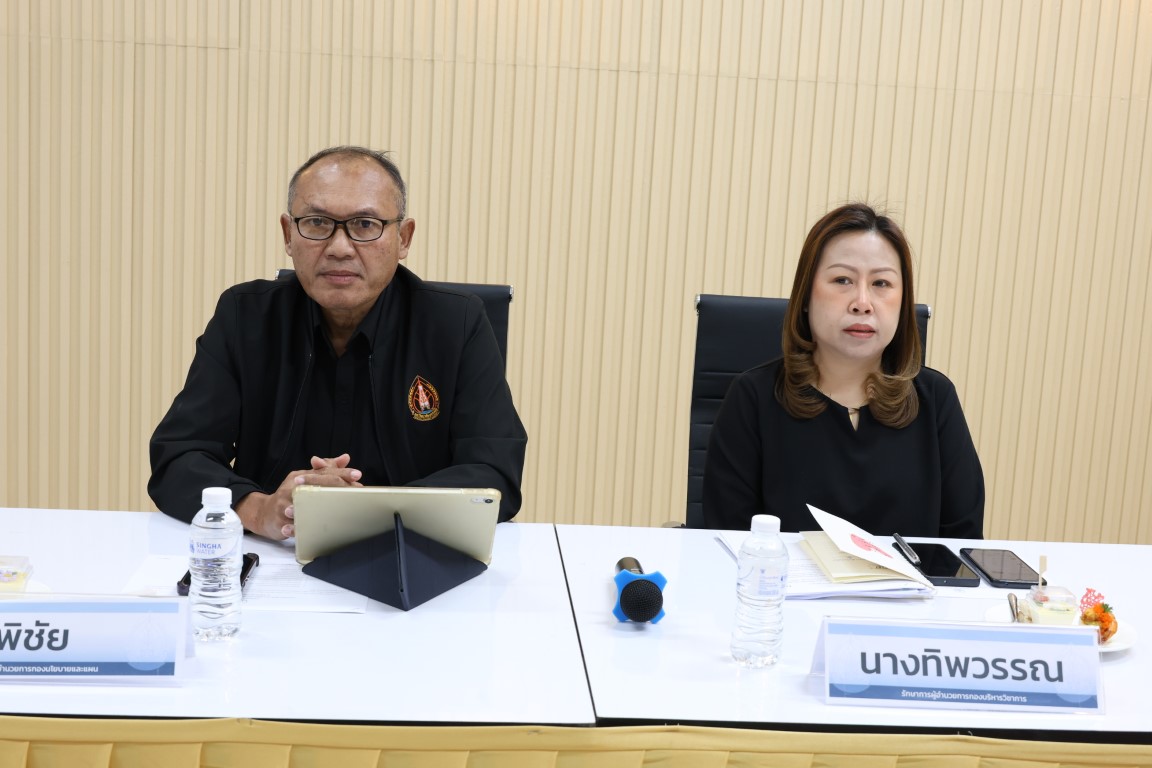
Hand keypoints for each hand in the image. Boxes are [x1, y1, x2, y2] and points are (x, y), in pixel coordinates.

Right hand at [236, 454, 363, 539]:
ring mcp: (283, 504)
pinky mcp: (277, 519)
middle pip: (313, 485)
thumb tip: (345, 458)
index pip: (322, 471)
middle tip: (352, 491)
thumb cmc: (290, 496)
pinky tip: (299, 529)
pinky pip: (286, 524)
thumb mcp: (305, 480)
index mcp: (300, 477)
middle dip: (333, 488)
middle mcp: (292, 488)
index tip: (357, 474)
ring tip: (328, 510)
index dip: (341, 472)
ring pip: (298, 506)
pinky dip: (292, 528)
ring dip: (311, 509)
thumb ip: (326, 469)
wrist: (265, 513)